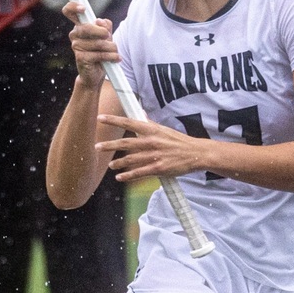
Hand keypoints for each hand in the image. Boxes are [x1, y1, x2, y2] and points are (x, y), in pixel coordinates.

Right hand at [65, 5, 117, 87]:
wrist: (96, 73)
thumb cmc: (101, 52)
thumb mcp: (106, 36)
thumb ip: (105, 26)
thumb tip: (100, 21)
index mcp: (80, 26)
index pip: (70, 11)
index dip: (73, 7)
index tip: (83, 9)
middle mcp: (75, 35)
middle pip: (87, 27)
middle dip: (102, 32)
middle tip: (108, 36)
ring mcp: (76, 46)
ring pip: (98, 42)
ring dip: (111, 48)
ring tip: (114, 52)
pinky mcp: (81, 58)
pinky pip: (100, 54)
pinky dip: (111, 56)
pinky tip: (114, 59)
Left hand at [94, 113, 211, 181]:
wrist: (196, 154)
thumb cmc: (179, 141)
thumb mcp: (164, 130)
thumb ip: (150, 124)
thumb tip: (140, 115)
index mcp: (153, 130)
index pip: (130, 122)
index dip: (114, 120)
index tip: (101, 117)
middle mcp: (152, 141)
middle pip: (126, 143)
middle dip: (110, 145)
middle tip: (97, 146)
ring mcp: (155, 155)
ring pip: (131, 159)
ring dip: (118, 162)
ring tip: (110, 165)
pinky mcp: (158, 168)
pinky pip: (139, 173)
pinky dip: (128, 176)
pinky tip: (119, 177)